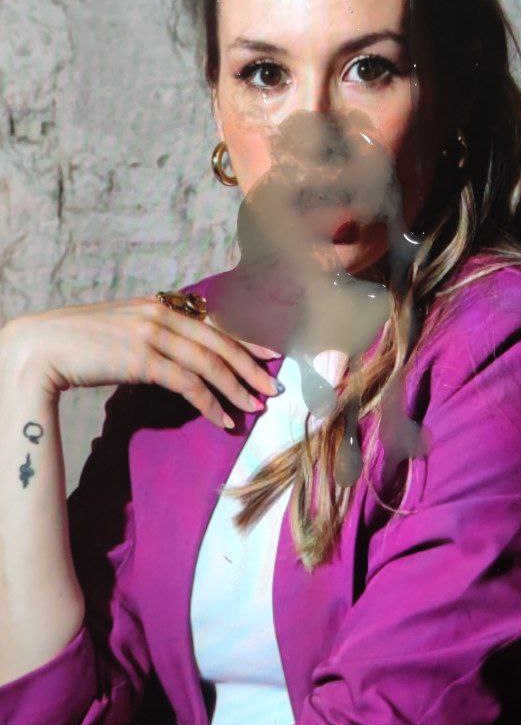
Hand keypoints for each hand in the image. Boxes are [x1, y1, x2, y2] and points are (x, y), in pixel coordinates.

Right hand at [0, 295, 279, 428]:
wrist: (43, 346)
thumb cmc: (81, 341)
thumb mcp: (124, 329)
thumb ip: (153, 334)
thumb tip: (178, 355)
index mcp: (161, 305)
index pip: (214, 325)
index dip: (245, 342)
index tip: (270, 356)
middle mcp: (162, 314)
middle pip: (220, 344)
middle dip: (251, 368)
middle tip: (274, 389)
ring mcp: (153, 334)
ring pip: (209, 364)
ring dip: (236, 389)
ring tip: (255, 408)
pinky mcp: (142, 358)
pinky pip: (188, 383)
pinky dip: (210, 403)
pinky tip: (223, 419)